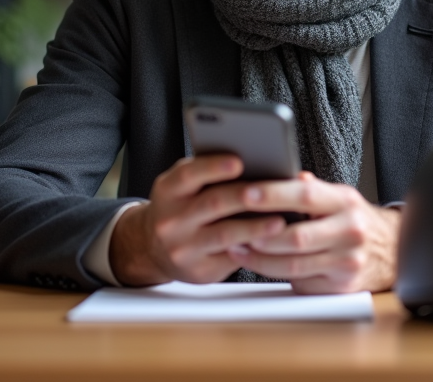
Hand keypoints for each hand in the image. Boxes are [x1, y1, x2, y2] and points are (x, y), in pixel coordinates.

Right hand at [110, 154, 285, 285]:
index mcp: (169, 190)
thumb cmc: (180, 209)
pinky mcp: (199, 270)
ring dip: (255, 227)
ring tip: (279, 221)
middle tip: (272, 191)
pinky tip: (271, 243)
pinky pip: (230, 259)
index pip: (189, 174)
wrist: (153, 248)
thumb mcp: (183, 187)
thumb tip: (253, 163)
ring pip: (224, 234)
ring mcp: (183, 247)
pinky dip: (253, 249)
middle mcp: (171, 219)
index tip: (238, 162)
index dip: (214, 167)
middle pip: (212, 203)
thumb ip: (208, 175)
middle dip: (245, 196)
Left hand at [226, 171, 401, 293]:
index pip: (305, 195)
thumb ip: (311, 189)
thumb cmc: (354, 220)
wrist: (392, 252)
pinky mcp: (340, 287)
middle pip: (296, 237)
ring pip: (293, 265)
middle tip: (233, 227)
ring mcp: (347, 263)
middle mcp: (350, 232)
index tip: (247, 193)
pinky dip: (274, 274)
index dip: (274, 195)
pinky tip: (257, 264)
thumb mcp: (339, 197)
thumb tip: (286, 173)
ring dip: (259, 259)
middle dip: (260, 234)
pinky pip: (299, 282)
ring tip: (237, 247)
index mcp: (346, 202)